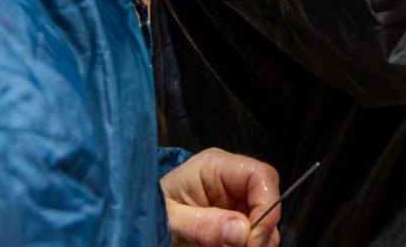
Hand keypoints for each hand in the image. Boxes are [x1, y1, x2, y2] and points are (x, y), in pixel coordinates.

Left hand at [162, 149, 281, 246]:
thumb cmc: (150, 212)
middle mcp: (232, 180)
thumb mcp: (171, 220)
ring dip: (255, 243)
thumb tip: (243, 233)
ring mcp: (235, 201)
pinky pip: (253, 235)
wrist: (138, 221)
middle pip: (267, 201)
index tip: (252, 240)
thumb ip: (203, 225)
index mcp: (217, 167)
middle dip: (260, 231)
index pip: (261, 176)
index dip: (267, 206)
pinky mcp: (234, 220)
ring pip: (264, 223)